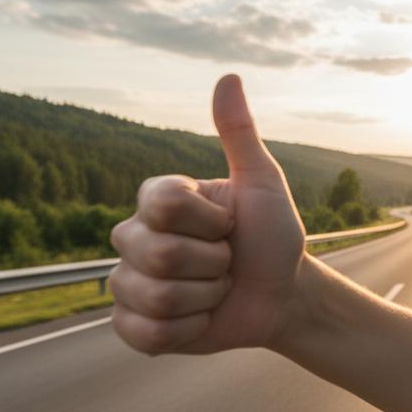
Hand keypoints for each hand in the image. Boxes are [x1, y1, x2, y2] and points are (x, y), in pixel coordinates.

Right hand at [109, 74, 305, 352]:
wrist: (282, 295)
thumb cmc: (272, 236)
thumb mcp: (263, 183)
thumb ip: (239, 134)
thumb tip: (228, 77)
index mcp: (157, 200)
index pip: (163, 205)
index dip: (209, 221)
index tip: (229, 224)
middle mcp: (134, 236)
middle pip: (158, 254)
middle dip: (212, 265)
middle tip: (227, 262)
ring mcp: (129, 282)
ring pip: (154, 297)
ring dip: (204, 299)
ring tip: (215, 290)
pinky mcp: (134, 325)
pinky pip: (143, 334)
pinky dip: (185, 331)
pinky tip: (199, 319)